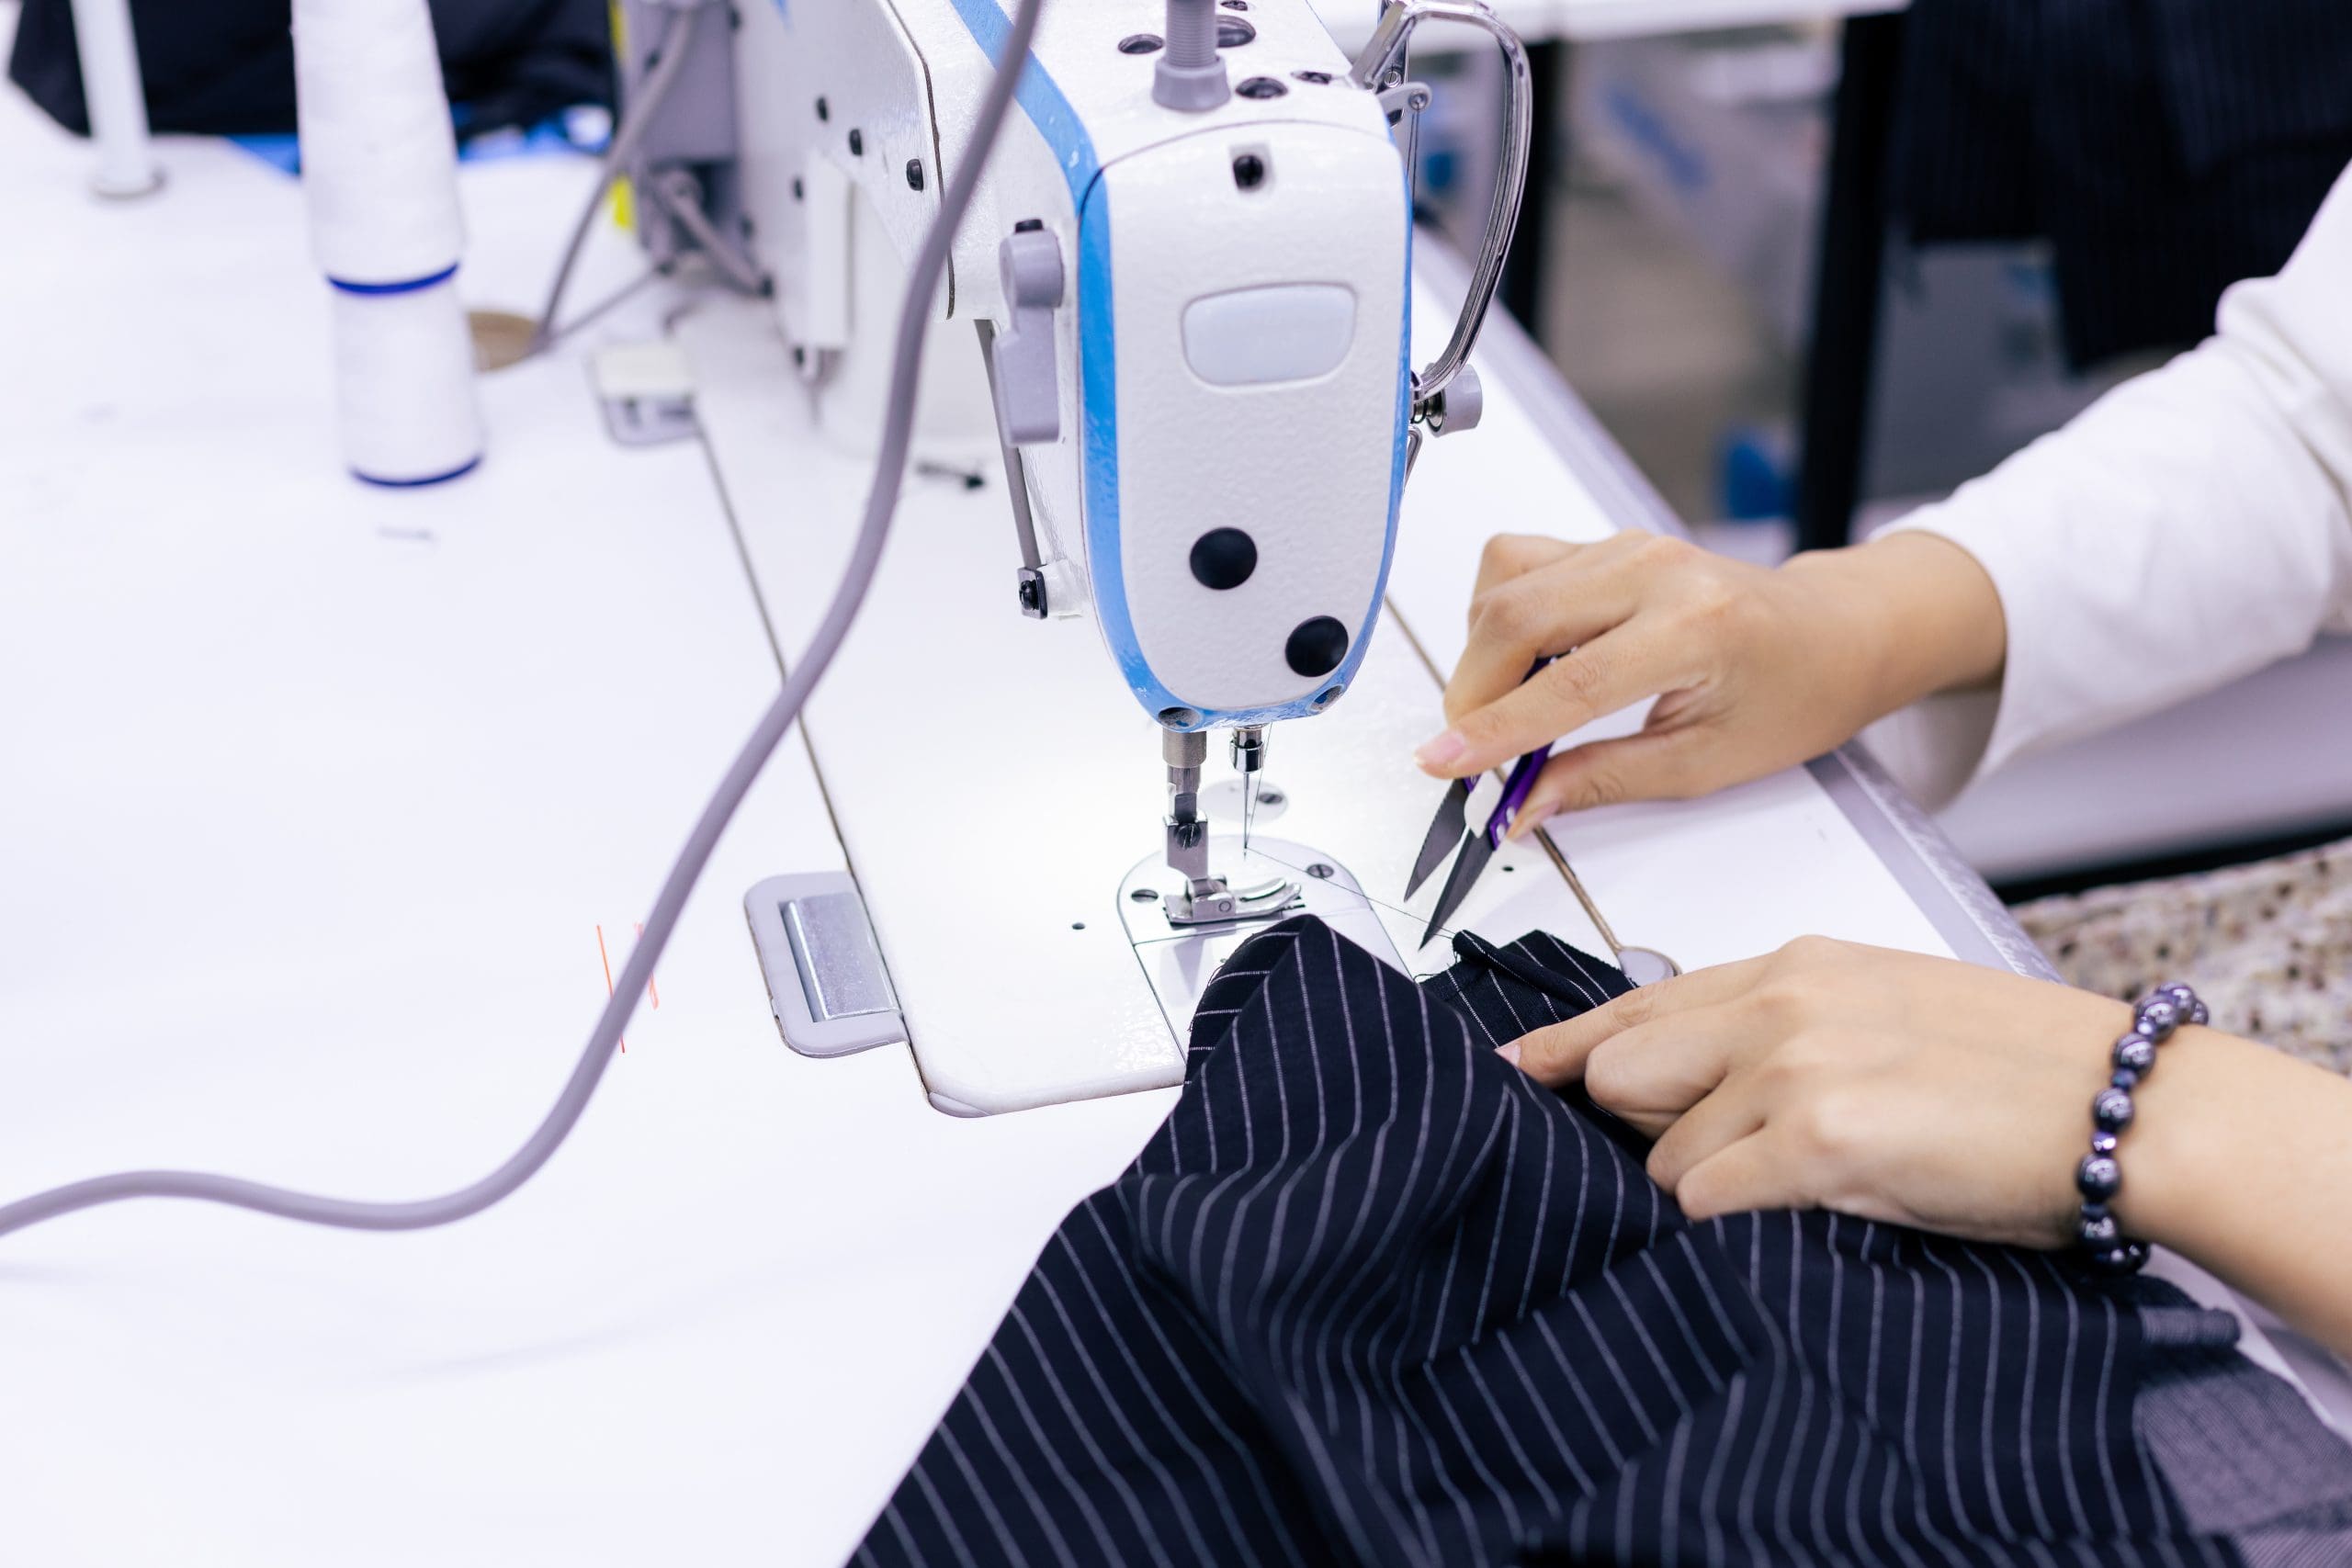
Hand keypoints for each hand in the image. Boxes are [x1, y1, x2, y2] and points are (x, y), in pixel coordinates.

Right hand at [1412, 530, 2005, 826]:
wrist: (1837, 631)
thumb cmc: (1796, 692)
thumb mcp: (1707, 762)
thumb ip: (1605, 779)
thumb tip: (1524, 804)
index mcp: (1694, 627)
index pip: (1567, 684)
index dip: (1495, 730)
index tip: (1445, 762)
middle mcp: (1655, 571)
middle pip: (1515, 618)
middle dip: (1473, 691)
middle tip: (1472, 750)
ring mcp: (1627, 545)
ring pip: (1505, 583)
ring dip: (1483, 653)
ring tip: (1509, 705)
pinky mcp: (1608, 540)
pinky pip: (1519, 563)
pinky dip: (1502, 615)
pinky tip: (1528, 658)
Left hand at [1500, 937, 2132, 1248]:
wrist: (2133, 1106)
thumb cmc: (2029, 1069)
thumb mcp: (1889, 1006)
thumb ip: (1784, 1026)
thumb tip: (1697, 1074)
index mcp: (1799, 964)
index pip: (1641, 999)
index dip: (1571, 1043)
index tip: (1520, 1069)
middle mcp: (1780, 1005)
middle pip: (1621, 1069)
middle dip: (1639, 1128)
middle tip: (1708, 1160)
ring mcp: (1793, 1069)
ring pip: (1662, 1153)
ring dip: (1704, 1189)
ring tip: (1798, 1191)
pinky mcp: (1816, 1142)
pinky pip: (1704, 1200)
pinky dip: (1730, 1225)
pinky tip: (1796, 1217)